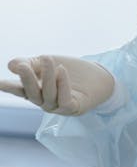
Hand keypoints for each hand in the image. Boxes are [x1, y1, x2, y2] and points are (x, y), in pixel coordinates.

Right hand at [0, 55, 114, 115]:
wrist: (98, 77)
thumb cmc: (70, 70)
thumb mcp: (48, 63)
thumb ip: (30, 64)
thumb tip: (10, 65)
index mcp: (36, 91)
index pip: (20, 90)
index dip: (9, 87)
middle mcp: (45, 101)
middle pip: (32, 93)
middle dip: (27, 79)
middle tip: (23, 66)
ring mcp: (58, 107)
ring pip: (49, 94)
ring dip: (48, 76)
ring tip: (47, 59)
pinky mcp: (73, 108)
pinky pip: (65, 99)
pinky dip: (62, 85)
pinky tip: (62, 71)